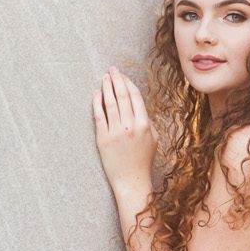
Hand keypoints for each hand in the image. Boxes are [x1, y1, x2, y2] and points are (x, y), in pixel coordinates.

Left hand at [92, 66, 156, 191]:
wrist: (132, 180)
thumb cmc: (142, 161)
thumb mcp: (153, 139)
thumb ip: (147, 121)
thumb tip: (137, 105)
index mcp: (145, 124)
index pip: (135, 97)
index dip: (128, 83)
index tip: (122, 75)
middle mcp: (130, 126)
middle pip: (123, 96)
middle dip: (117, 80)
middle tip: (112, 70)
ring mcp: (116, 132)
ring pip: (110, 103)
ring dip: (106, 88)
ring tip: (104, 78)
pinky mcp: (103, 139)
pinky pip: (99, 116)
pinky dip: (97, 103)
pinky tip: (96, 94)